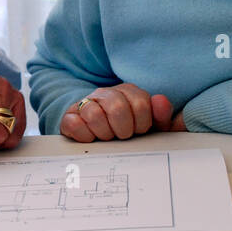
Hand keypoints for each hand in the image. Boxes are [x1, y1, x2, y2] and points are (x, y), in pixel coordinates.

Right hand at [59, 84, 181, 141]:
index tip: (139, 131)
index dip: (142, 124)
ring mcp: (86, 103)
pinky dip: (85, 135)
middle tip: (123, 137)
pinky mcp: (70, 116)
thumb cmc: (127, 131)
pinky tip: (91, 138)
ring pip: (94, 114)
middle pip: (117, 107)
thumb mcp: (150, 126)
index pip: (140, 104)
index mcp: (128, 92)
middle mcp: (106, 94)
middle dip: (123, 129)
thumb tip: (161, 101)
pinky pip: (75, 123)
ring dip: (104, 133)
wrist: (97, 136)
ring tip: (107, 138)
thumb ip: (162, 116)